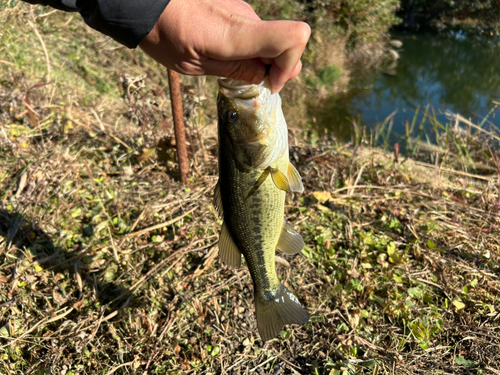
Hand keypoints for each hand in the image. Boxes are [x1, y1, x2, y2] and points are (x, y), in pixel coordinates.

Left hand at [139, 0, 310, 92]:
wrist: (145, 2)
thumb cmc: (164, 34)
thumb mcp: (195, 65)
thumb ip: (234, 70)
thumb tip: (263, 77)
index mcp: (236, 34)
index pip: (293, 37)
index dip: (289, 66)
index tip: (268, 84)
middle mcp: (246, 17)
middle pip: (287, 43)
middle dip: (276, 68)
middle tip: (248, 78)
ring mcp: (243, 10)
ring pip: (270, 39)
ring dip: (260, 58)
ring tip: (227, 64)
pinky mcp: (237, 8)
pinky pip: (255, 32)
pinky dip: (249, 48)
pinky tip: (223, 51)